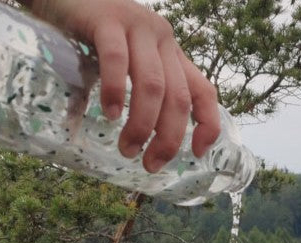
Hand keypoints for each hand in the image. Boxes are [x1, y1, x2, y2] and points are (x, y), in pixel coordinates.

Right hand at [27, 0, 220, 172]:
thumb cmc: (92, 33)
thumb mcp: (127, 60)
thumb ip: (137, 88)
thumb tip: (140, 141)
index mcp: (171, 52)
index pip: (203, 90)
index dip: (208, 123)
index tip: (196, 154)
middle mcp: (162, 38)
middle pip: (177, 98)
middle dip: (167, 138)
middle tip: (149, 164)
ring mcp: (137, 26)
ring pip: (152, 85)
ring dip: (142, 124)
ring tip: (127, 148)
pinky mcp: (107, 19)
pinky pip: (117, 60)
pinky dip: (116, 90)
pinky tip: (111, 113)